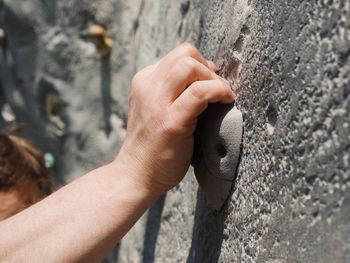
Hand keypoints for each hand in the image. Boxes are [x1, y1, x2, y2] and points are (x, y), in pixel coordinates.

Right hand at [116, 43, 234, 194]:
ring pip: (190, 65)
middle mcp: (148, 86)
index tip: (210, 82)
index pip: (179, 55)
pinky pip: (199, 92)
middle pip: (186, 53)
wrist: (136, 174)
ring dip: (214, 78)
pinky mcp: (170, 121)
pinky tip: (226, 100)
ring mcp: (157, 102)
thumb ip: (173, 90)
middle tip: (217, 88)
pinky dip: (219, 91)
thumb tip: (206, 76)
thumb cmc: (153, 145)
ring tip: (222, 95)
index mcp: (145, 81)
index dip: (201, 65)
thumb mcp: (156, 108)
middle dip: (208, 67)